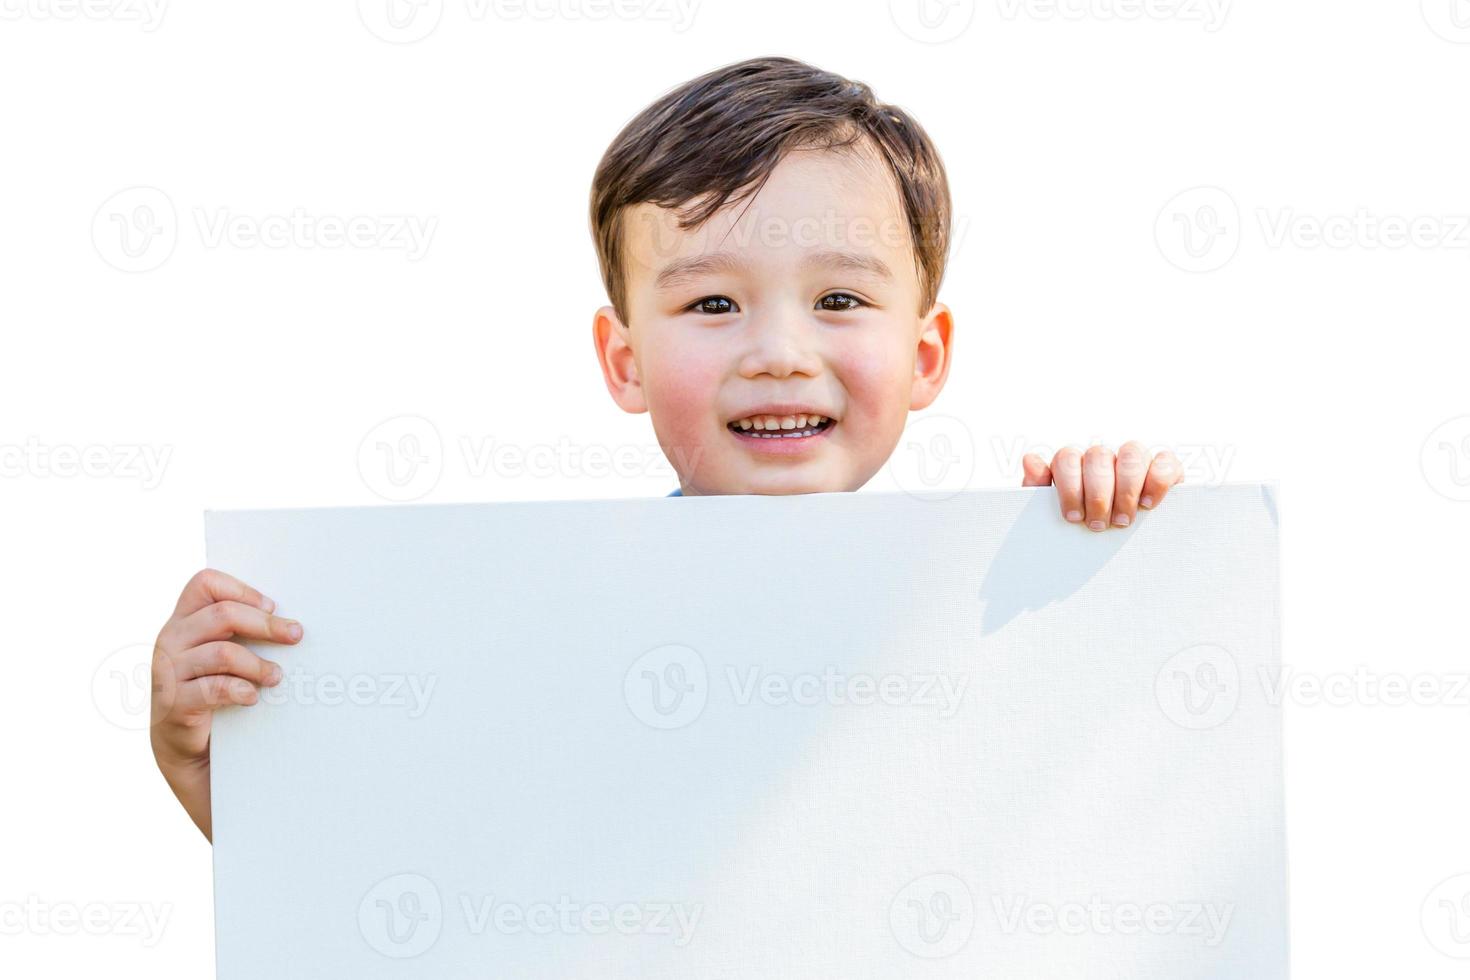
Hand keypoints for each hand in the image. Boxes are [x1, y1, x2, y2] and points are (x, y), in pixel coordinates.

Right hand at [150, 568, 302, 840]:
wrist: (186, 745)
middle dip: (266, 624)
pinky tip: (254, 697)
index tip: (273, 606)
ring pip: (222, 652)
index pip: (204, 583)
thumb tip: (291, 620)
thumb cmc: (213, 688)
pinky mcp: (175, 704)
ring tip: (277, 676)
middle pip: (222, 614)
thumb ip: (240, 631)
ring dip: (258, 664)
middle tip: (296, 635)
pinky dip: (241, 690)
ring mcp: (169, 673)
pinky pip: (213, 689)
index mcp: (182, 620)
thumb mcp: (221, 654)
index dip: (241, 589)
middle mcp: (171, 640)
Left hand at [1022, 441, 1183, 530]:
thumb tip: (1030, 459)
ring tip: (1123, 521)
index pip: (1067, 458)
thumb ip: (1038, 488)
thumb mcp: (1052, 513)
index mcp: (1074, 464)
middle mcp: (1103, 457)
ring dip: (1127, 488)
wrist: (1111, 551)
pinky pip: (1165, 460)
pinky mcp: (1164, 469)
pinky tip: (1148, 505)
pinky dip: (1157, 480)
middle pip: (1099, 456)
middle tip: (1098, 525)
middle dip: (1098, 494)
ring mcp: (1134, 460)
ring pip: (1132, 452)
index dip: (1070, 486)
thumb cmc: (1078, 527)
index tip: (1073, 517)